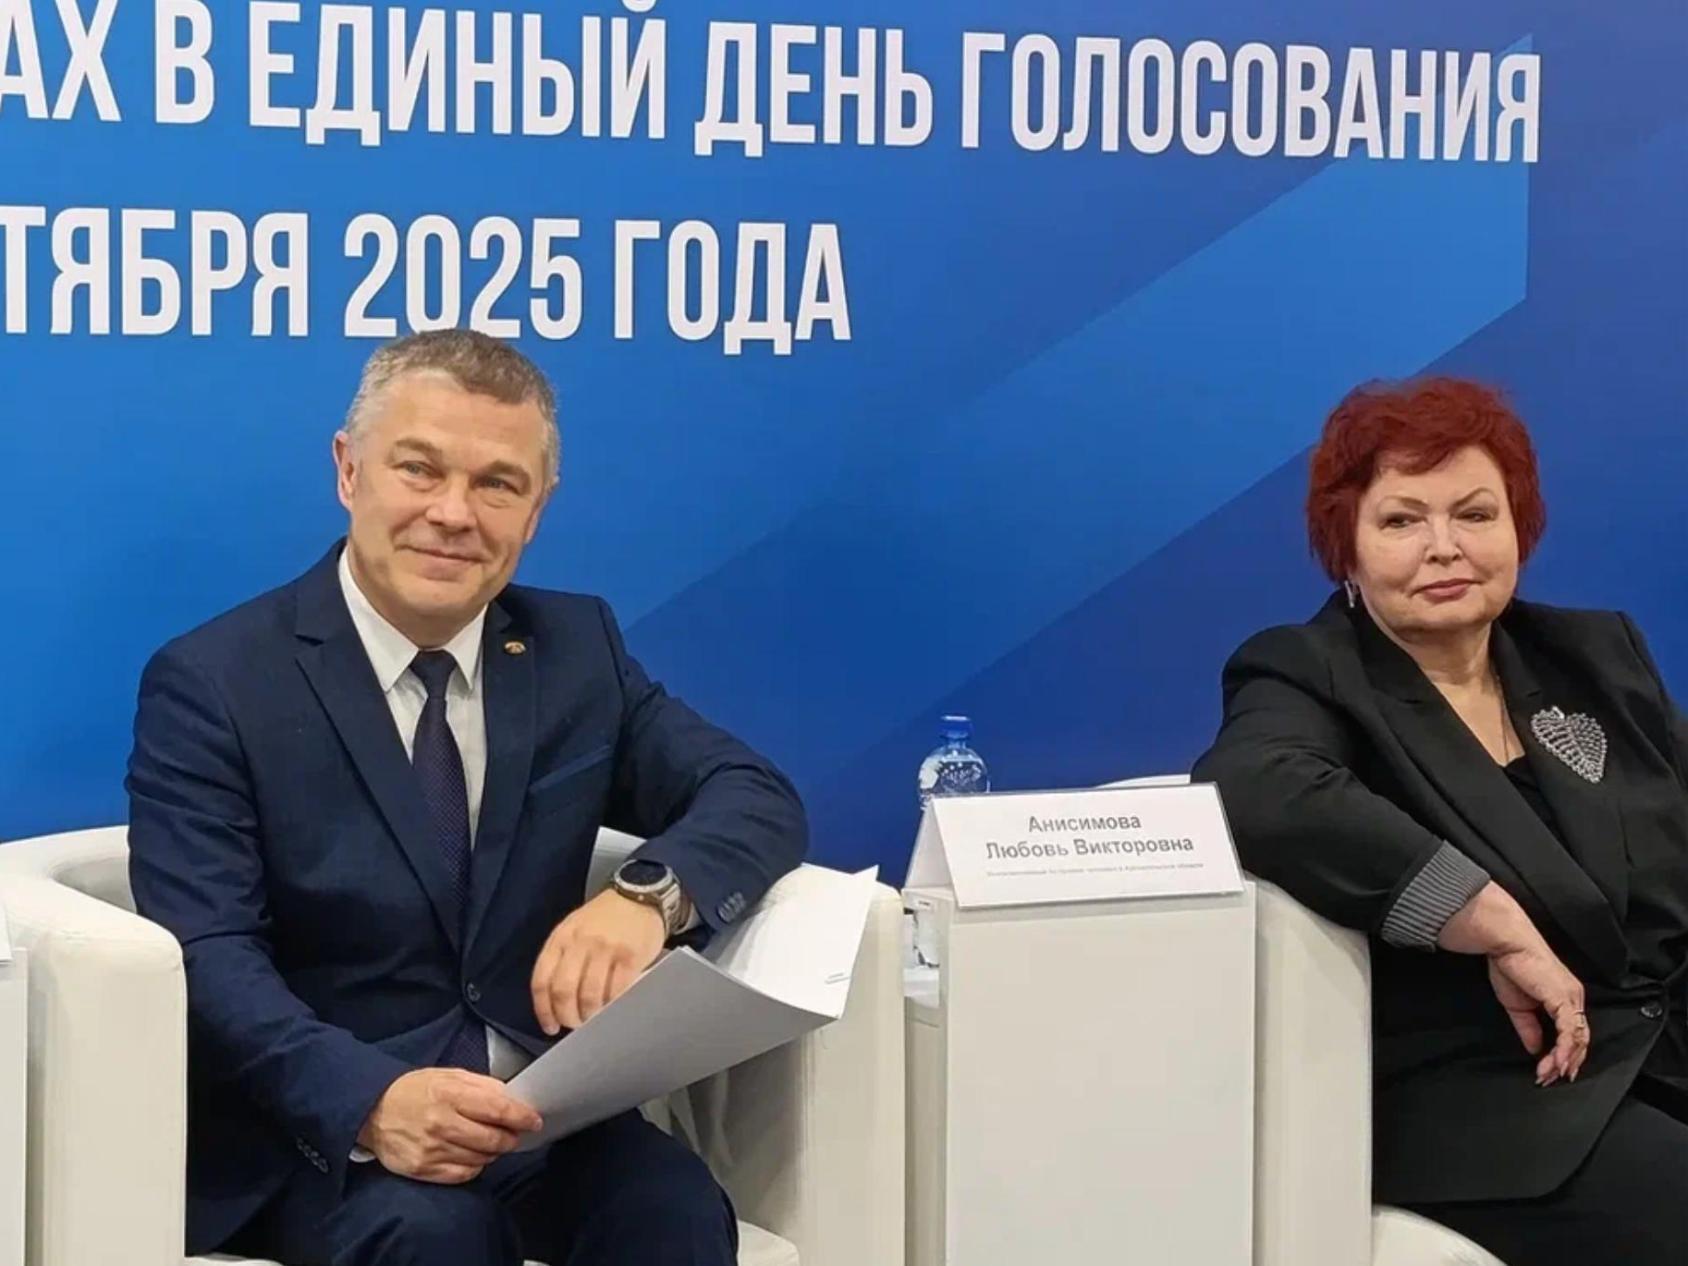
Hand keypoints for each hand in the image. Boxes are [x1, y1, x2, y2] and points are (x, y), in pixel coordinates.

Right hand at [357, 1068, 542, 1183]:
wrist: (372, 1111)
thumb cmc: (415, 1090)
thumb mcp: (448, 1076)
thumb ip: (482, 1085)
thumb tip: (512, 1098)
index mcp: (449, 1094)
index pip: (496, 1108)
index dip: (520, 1116)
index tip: (535, 1121)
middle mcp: (441, 1123)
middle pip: (492, 1138)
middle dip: (511, 1137)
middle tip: (515, 1134)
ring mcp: (431, 1149)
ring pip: (481, 1158)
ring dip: (494, 1152)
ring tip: (492, 1142)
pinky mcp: (423, 1169)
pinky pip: (463, 1174)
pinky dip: (476, 1166)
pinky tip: (474, 1155)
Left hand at [530, 889, 666, 1035]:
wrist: (640, 895)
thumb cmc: (605, 917)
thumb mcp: (574, 928)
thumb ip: (563, 958)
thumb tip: (556, 1001)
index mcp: (561, 937)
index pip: (542, 980)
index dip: (543, 1010)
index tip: (551, 1026)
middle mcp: (580, 942)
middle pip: (563, 991)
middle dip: (567, 1016)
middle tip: (575, 1025)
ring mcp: (606, 949)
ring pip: (589, 995)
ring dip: (590, 1016)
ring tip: (594, 1019)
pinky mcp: (630, 957)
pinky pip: (616, 991)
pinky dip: (612, 1007)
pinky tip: (612, 1009)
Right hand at [1439, 882, 1590, 1085]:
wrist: (1506, 943)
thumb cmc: (1510, 966)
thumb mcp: (1518, 1006)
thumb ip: (1529, 1028)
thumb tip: (1536, 1049)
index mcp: (1565, 999)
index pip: (1573, 1033)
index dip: (1566, 1055)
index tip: (1552, 1072)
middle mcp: (1574, 999)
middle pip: (1579, 1039)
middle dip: (1566, 1064)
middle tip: (1550, 1080)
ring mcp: (1571, 999)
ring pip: (1577, 1038)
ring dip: (1563, 1061)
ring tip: (1549, 1076)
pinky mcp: (1563, 998)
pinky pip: (1569, 1030)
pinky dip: (1564, 1049)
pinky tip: (1556, 1063)